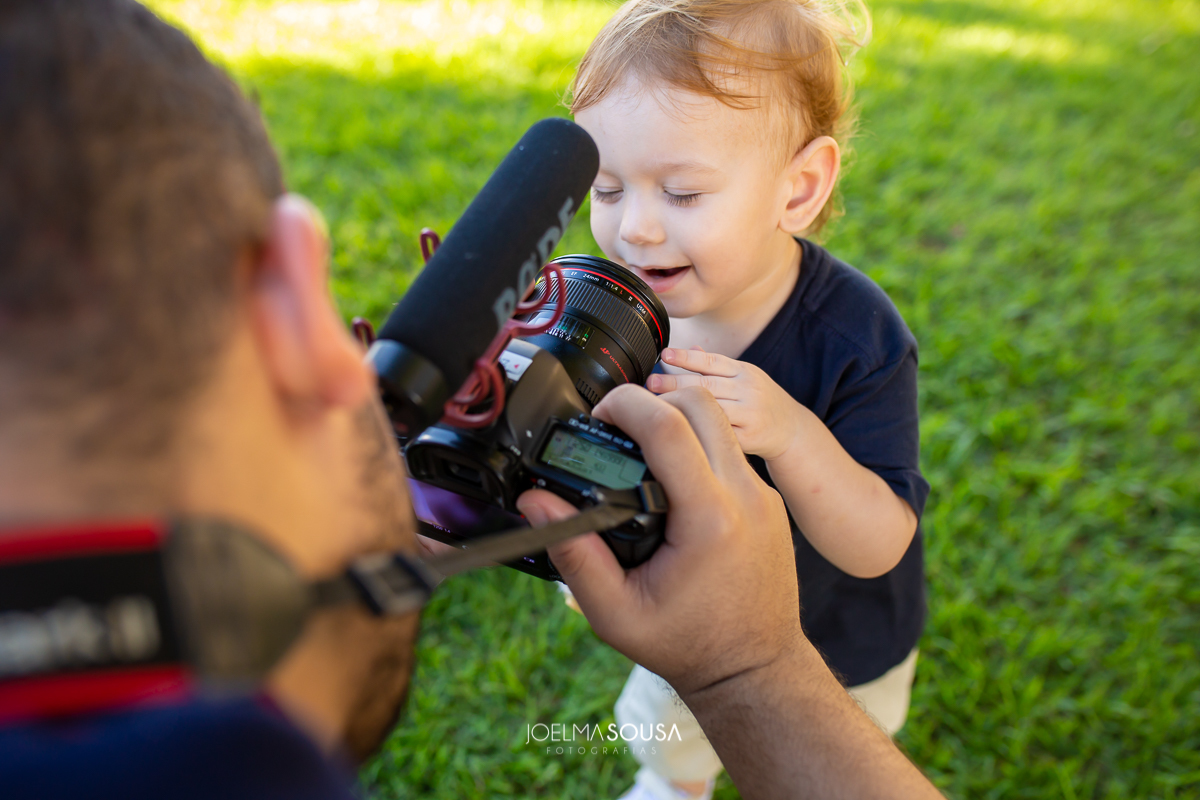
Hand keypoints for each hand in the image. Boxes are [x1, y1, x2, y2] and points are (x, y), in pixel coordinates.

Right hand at [516, 385, 799, 697]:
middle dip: (651, 400)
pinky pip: (730, 450)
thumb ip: (573, 553)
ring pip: (720, 421)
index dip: (625, 405)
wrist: (755, 669)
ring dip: (677, 418)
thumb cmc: (688, 645)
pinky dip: (698, 446)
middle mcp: (744, 496)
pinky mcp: (768, 500)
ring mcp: (763, 495)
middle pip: (699, 404)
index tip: (598, 417)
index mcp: (708, 518)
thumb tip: (535, 502)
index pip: (668, 425)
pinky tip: (669, 479)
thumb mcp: (615, 612)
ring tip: (639, 449)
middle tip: (617, 429)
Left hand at [648, 347, 804, 460]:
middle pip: (707, 385)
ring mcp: (751, 414)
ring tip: (660, 407)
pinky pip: (720, 435)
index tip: (664, 355)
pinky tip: (680, 430)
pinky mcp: (750, 438)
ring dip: (684, 408)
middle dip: (676, 383)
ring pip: (712, 410)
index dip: (687, 357)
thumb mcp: (744, 377)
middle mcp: (749, 390)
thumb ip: (718, 366)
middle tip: (651, 383)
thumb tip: (691, 348)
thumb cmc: (760, 402)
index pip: (712, 361)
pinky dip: (700, 432)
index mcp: (744, 371)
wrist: (792, 430)